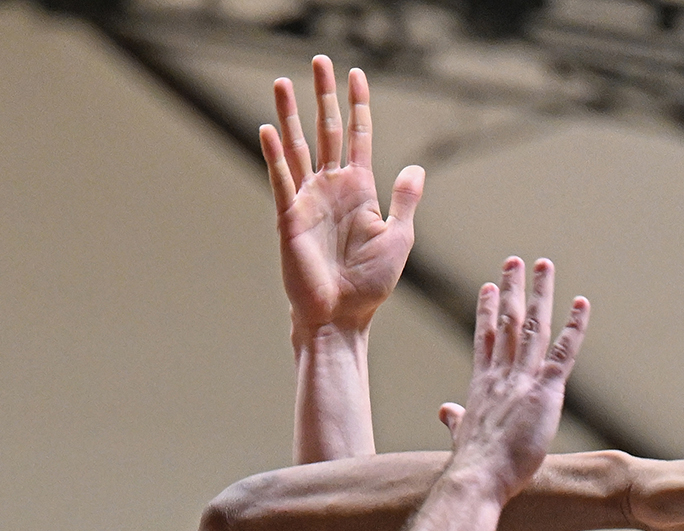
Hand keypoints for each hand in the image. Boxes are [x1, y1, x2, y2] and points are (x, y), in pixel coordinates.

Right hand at [262, 59, 424, 338]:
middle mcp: (330, 189)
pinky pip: (281, 179)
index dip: (357, 105)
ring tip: (282, 82)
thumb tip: (416, 169)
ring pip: (298, 147)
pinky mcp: (289, 218)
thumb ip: (404, 200)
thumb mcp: (398, 237)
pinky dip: (274, 155)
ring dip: (290, 115)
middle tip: (319, 61)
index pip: (357, 136)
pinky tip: (267, 129)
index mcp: (358, 190)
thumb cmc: (370, 285)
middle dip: (323, 95)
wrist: (342, 317)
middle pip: (325, 130)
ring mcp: (308, 201)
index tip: (356, 74)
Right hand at [444, 257, 588, 502]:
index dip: (487, 312)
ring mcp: (522, 381)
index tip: (488, 288)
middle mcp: (500, 376)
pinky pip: (563, 352)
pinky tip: (581, 303)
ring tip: (543, 265)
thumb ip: (456, 420)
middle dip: (512, 289)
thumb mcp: (461, 437)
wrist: (477, 478)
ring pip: (532, 327)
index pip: (485, 340)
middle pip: (507, 323)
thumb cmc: (471, 466)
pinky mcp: (544, 392)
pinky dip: (573, 327)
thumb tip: (445, 411)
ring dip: (539, 293)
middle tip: (515, 261)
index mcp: (482, 387)